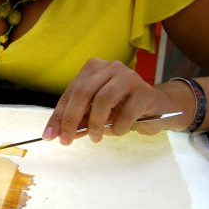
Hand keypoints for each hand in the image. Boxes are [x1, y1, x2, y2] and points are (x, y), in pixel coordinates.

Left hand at [43, 59, 181, 144]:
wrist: (159, 107)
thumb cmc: (123, 108)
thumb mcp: (96, 113)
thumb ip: (78, 120)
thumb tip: (56, 134)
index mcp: (94, 69)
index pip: (71, 92)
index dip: (58, 115)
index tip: (49, 135)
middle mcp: (110, 68)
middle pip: (83, 92)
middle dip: (71, 119)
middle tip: (66, 140)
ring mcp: (129, 77)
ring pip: (103, 100)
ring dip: (95, 124)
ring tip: (95, 138)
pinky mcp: (144, 92)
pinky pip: (125, 113)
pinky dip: (118, 128)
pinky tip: (118, 131)